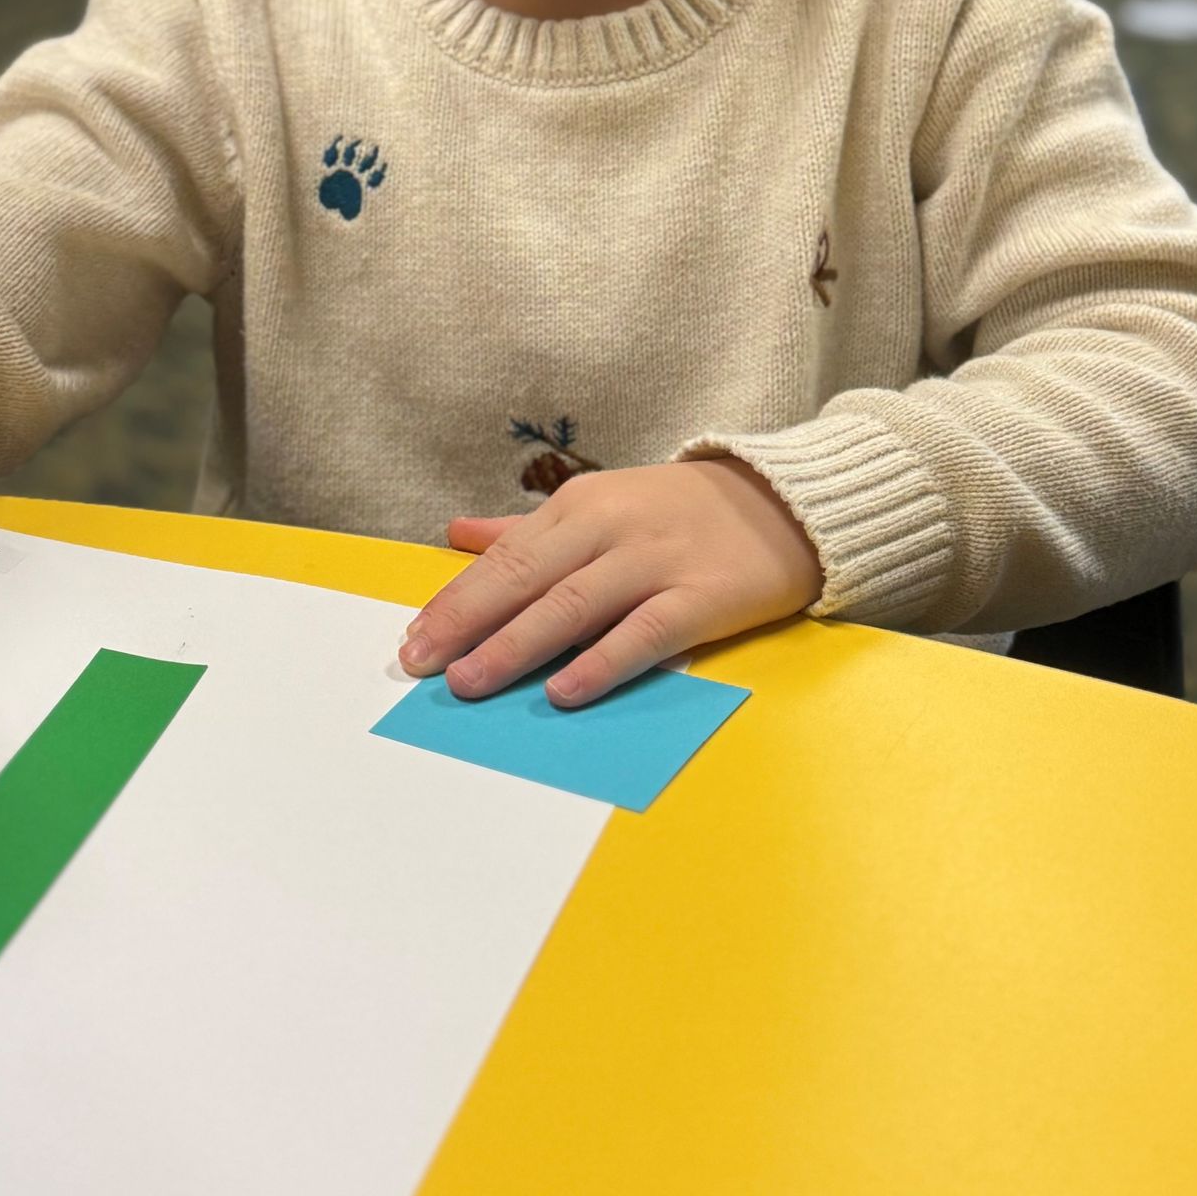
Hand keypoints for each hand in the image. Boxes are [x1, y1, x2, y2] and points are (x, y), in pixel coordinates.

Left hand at [398, 458, 823, 707]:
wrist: (783, 503)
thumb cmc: (678, 511)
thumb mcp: (599, 503)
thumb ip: (525, 527)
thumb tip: (455, 534)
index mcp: (579, 506)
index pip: (504, 557)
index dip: (455, 600)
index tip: (413, 639)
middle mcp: (609, 529)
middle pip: (525, 579)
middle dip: (466, 624)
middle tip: (421, 666)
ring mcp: (655, 562)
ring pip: (572, 607)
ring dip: (516, 646)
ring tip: (470, 682)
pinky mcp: (700, 598)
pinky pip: (642, 634)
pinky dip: (600, 663)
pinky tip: (564, 692)